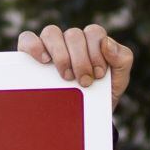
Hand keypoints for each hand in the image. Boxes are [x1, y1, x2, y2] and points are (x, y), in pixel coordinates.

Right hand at [17, 24, 133, 107]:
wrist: (83, 117)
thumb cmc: (101, 94)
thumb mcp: (119, 79)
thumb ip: (122, 58)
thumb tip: (107, 43)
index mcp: (91, 41)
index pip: (93, 32)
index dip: (97, 52)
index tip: (98, 74)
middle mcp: (70, 40)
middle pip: (73, 34)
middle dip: (81, 60)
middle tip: (84, 81)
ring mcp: (50, 45)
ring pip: (52, 33)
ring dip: (61, 55)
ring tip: (66, 76)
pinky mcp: (30, 54)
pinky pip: (27, 39)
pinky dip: (34, 46)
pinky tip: (43, 61)